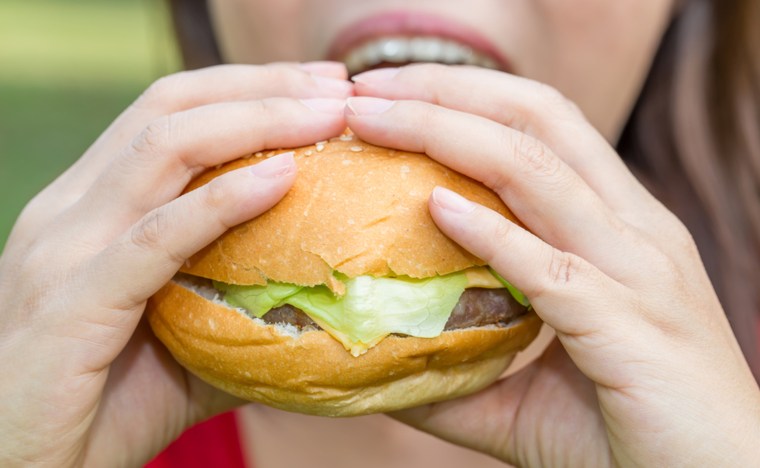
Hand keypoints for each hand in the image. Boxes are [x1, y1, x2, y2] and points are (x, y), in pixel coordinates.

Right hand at [0, 63, 349, 466]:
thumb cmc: (104, 407)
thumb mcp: (184, 340)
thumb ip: (239, 305)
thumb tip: (326, 296)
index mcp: (92, 207)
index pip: (171, 113)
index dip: (249, 89)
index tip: (324, 87)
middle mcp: (71, 209)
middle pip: (171, 108)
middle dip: (263, 87)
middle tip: (339, 84)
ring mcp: (64, 248)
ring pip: (163, 149)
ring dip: (256, 121)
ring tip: (328, 115)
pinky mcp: (72, 300)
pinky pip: (156, 236)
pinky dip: (223, 201)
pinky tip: (282, 178)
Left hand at [347, 64, 759, 466]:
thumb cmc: (626, 432)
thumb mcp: (529, 388)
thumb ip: (459, 364)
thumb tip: (378, 358)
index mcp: (617, 226)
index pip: (538, 126)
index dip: (461, 96)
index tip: (382, 95)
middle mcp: (633, 229)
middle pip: (535, 119)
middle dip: (444, 90)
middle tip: (363, 88)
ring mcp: (637, 270)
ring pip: (537, 170)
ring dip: (446, 134)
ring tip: (372, 119)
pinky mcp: (629, 325)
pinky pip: (550, 266)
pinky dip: (490, 232)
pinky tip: (435, 207)